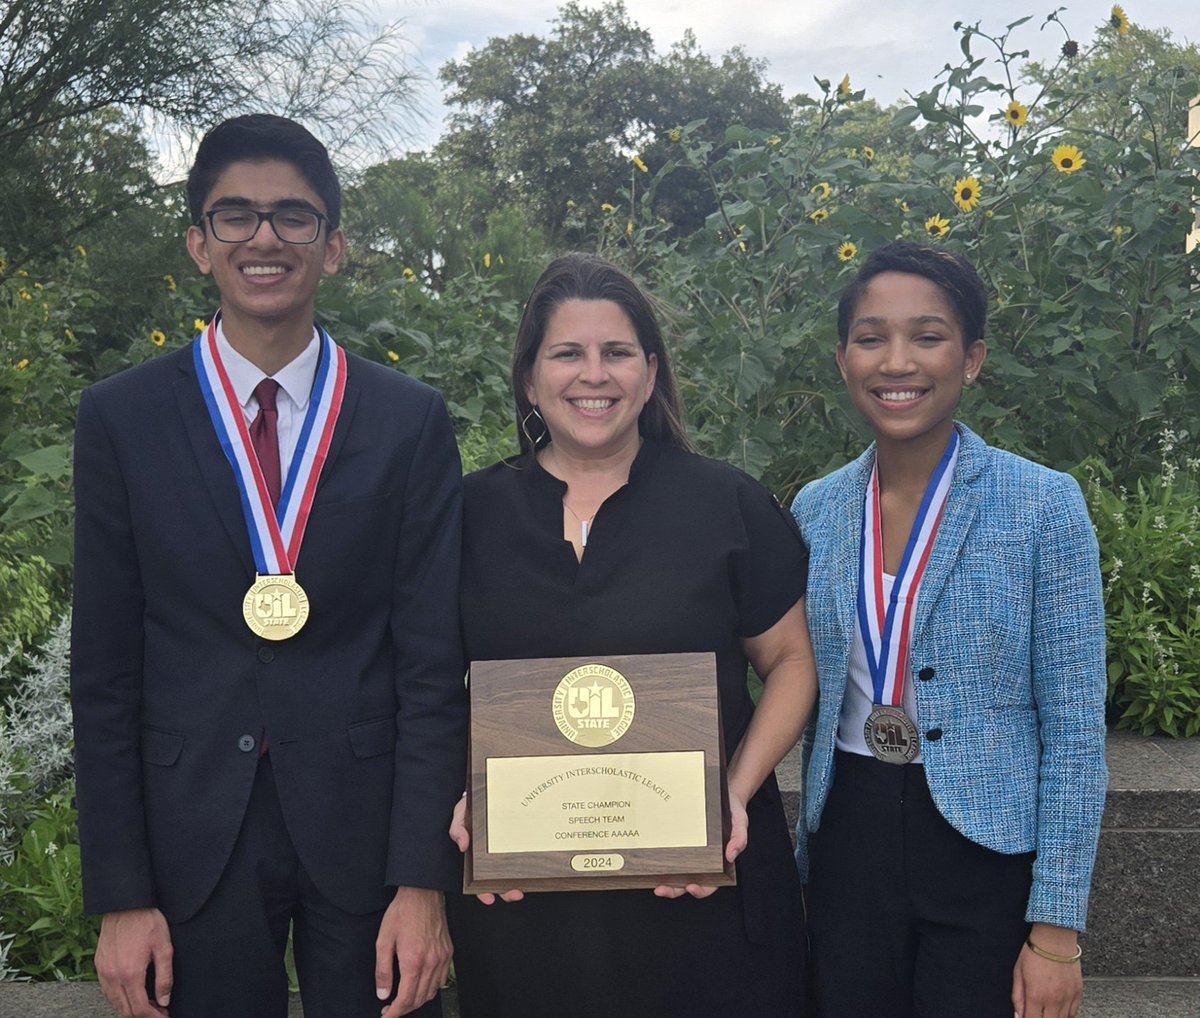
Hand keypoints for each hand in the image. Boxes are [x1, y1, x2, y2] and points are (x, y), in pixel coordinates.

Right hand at [95, 908, 172, 1016]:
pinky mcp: (98, 965)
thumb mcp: (164, 947)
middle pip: (125, 1010)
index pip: (140, 1008)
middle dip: (142, 1015)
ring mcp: (103, 972)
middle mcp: (113, 977)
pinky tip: (131, 993)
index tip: (164, 1016)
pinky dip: (118, 998)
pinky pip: (106, 991)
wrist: (125, 904)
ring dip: (130, 1008)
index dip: (153, 1017)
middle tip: (158, 1011)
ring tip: (147, 1004)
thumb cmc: (147, 922)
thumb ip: (165, 977)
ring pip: (114, 1003)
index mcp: (130, 974)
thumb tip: (164, 1000)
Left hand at [375, 887, 451, 1016]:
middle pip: (420, 999)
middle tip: (391, 1009)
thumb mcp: (383, 940)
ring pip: (432, 992)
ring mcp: (442, 957)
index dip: (395, 1012)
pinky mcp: (448, 952)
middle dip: (404, 1009)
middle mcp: (431, 962)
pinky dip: (431, 989)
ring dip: (417, 1001)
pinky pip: (442, 980)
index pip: (406, 998)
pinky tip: (420, 986)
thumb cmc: (402, 913)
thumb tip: (383, 993)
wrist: (423, 893)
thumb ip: (383, 970)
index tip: (386, 1016)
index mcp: (413, 960)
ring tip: (404, 999)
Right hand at [449, 795, 523, 904]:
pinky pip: (526, 854)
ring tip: (524, 887)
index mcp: (477, 854)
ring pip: (514, 872)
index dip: (483, 891)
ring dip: (519, 882)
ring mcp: (508, 849)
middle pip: (499, 879)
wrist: (489, 790)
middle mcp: (493, 855)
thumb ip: (458, 830)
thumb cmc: (471, 806)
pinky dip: (531, 863)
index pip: (479, 879)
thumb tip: (463, 846)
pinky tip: (536, 867)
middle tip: (515, 894)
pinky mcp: (521, 840)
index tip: (489, 899)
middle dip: (507, 891)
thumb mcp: (460, 815)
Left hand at [653, 789, 747, 899]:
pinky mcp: (679, 840)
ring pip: (675, 873)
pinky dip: (660, 860)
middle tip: (661, 889)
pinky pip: (670, 853)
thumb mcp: (740, 823)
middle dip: (673, 889)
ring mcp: (689, 852)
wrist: (725, 792)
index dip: (700, 890)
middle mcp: (702, 861)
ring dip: (664, 879)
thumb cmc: (733, 811)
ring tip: (653, 881)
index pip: (710, 884)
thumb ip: (739, 840)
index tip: (691, 887)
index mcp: (718, 862)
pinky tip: (650, 860)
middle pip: (687, 882)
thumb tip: (730, 856)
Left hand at [1011, 924, 1082, 1017]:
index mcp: (1036, 995)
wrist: (1055, 939)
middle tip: (1036, 1012)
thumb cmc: (1035, 953)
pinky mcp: (1078, 993)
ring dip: (1052, 1017)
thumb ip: (1018, 997)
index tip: (1026, 1016)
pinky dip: (1065, 1015)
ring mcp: (1067, 998)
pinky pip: (1073, 1013)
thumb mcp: (1018, 973)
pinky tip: (1058, 1010)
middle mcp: (1053, 1000)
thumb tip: (1018, 1015)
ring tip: (1045, 1010)